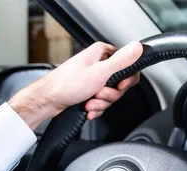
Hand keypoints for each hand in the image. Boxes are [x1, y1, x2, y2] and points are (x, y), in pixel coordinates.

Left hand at [8, 41, 142, 129]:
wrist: (48, 101)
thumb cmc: (67, 84)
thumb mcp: (100, 72)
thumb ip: (122, 61)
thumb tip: (138, 47)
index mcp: (102, 53)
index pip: (128, 65)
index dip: (126, 80)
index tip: (119, 86)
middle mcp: (98, 64)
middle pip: (120, 84)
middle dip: (110, 95)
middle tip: (98, 94)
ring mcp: (93, 78)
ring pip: (110, 95)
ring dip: (101, 103)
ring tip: (89, 102)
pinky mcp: (88, 90)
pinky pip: (101, 102)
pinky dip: (95, 108)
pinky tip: (87, 108)